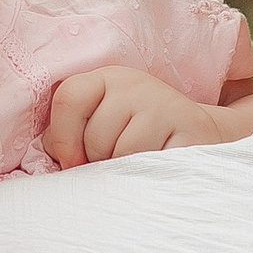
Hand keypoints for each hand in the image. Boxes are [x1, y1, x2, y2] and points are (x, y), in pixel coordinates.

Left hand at [43, 65, 234, 166]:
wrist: (198, 134)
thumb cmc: (137, 134)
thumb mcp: (102, 122)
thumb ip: (68, 134)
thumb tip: (54, 153)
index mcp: (108, 78)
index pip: (69, 98)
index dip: (63, 138)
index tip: (72, 160)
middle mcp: (137, 84)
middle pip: (95, 135)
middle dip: (99, 160)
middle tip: (115, 162)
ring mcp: (165, 105)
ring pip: (124, 153)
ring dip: (125, 170)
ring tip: (137, 164)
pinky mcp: (191, 129)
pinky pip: (153, 164)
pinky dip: (149, 174)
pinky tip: (156, 167)